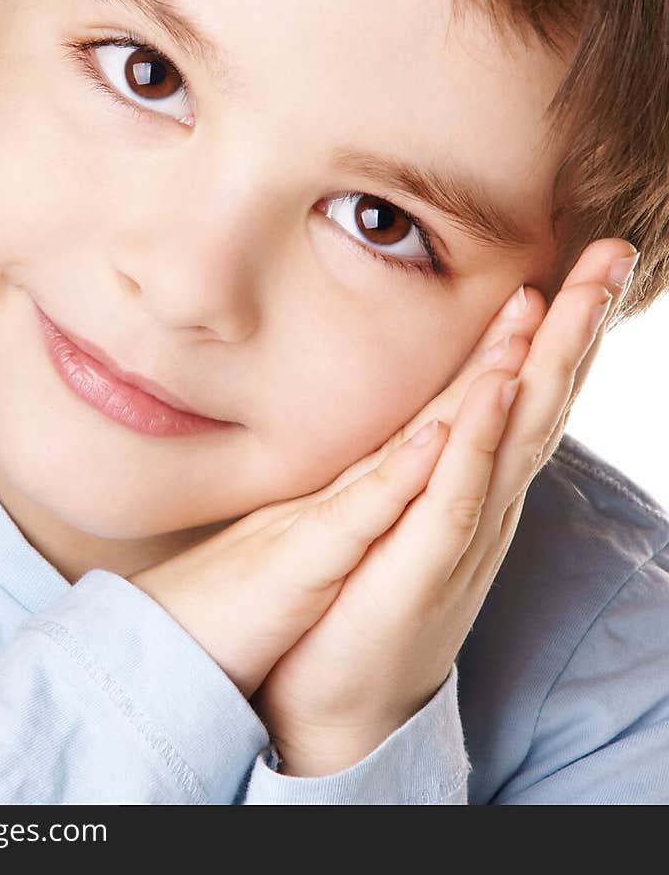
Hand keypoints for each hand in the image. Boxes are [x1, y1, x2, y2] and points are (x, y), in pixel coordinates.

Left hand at [248, 237, 637, 774]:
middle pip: (543, 397)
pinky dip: (480, 438)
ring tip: (568, 296)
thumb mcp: (405, 502)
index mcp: (480, 478)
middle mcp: (485, 499)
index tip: (589, 253)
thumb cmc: (366, 590)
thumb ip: (429, 447)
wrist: (336, 699)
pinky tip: (499, 386)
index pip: (533, 386)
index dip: (564, 322)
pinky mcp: (421, 567)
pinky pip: (458, 494)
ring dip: (544, 365)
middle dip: (578, 323)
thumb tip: (448, 387)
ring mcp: (460, 533)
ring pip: (516, 436)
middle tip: (613, 250)